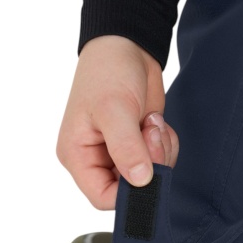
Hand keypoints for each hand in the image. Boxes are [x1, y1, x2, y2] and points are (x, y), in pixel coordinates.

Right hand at [57, 35, 179, 208]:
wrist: (127, 45)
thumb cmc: (108, 71)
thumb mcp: (115, 109)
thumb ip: (126, 148)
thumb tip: (141, 182)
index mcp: (77, 155)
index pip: (102, 197)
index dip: (129, 193)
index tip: (149, 170)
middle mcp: (95, 158)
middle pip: (129, 189)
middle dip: (149, 166)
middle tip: (152, 134)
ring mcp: (118, 151)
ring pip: (149, 177)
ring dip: (160, 152)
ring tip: (151, 122)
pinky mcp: (138, 143)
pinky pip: (159, 160)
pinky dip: (165, 145)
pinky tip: (155, 121)